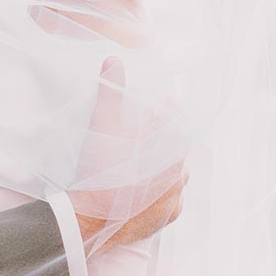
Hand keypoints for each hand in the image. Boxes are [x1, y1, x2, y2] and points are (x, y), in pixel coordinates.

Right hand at [70, 56, 188, 253]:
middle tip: (153, 134)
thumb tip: (113, 59)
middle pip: (181, 148)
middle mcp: (181, 171)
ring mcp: (177, 195)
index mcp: (172, 146)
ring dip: (167, 166)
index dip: (170, 110)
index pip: (179, 120)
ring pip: (179, 175)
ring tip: (149, 162)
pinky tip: (149, 189)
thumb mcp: (104, 124)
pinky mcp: (170, 215)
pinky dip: (164, 192)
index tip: (164, 104)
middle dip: (169, 139)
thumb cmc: (102, 168)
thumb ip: (111, 91)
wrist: (94, 216)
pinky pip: (173, 199)